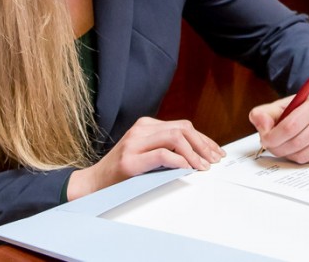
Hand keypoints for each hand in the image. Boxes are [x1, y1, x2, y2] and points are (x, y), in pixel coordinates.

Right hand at [66, 116, 223, 199]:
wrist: (93, 184)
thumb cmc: (121, 172)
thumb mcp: (146, 153)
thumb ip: (166, 147)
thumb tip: (198, 153)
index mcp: (146, 125)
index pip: (183, 126)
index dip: (203, 139)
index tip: (215, 152)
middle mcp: (141, 129)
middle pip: (182, 128)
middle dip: (203, 144)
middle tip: (213, 160)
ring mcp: (134, 143)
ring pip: (175, 137)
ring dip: (194, 152)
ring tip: (202, 166)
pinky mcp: (130, 160)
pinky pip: (162, 154)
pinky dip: (179, 160)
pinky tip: (187, 168)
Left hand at [249, 83, 308, 163]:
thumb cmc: (306, 105)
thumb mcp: (286, 103)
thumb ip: (266, 113)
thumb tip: (261, 125)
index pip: (290, 126)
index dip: (273, 136)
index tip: (264, 139)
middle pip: (296, 143)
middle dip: (278, 148)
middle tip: (270, 145)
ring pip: (304, 155)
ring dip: (288, 154)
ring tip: (284, 145)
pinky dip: (300, 157)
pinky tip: (299, 147)